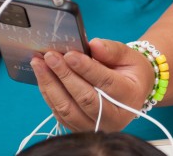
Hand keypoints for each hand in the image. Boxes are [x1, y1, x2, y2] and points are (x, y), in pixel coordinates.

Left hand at [30, 38, 156, 131]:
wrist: (133, 92)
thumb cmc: (131, 71)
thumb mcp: (129, 56)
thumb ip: (112, 50)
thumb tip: (93, 44)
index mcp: (129, 96)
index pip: (105, 82)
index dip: (86, 68)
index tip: (69, 54)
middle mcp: (114, 117)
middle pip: (84, 98)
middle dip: (64, 75)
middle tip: (50, 56)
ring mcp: (96, 126)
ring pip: (68, 109)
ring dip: (50, 85)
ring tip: (39, 64)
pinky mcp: (81, 128)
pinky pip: (60, 114)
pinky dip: (49, 94)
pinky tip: (42, 76)